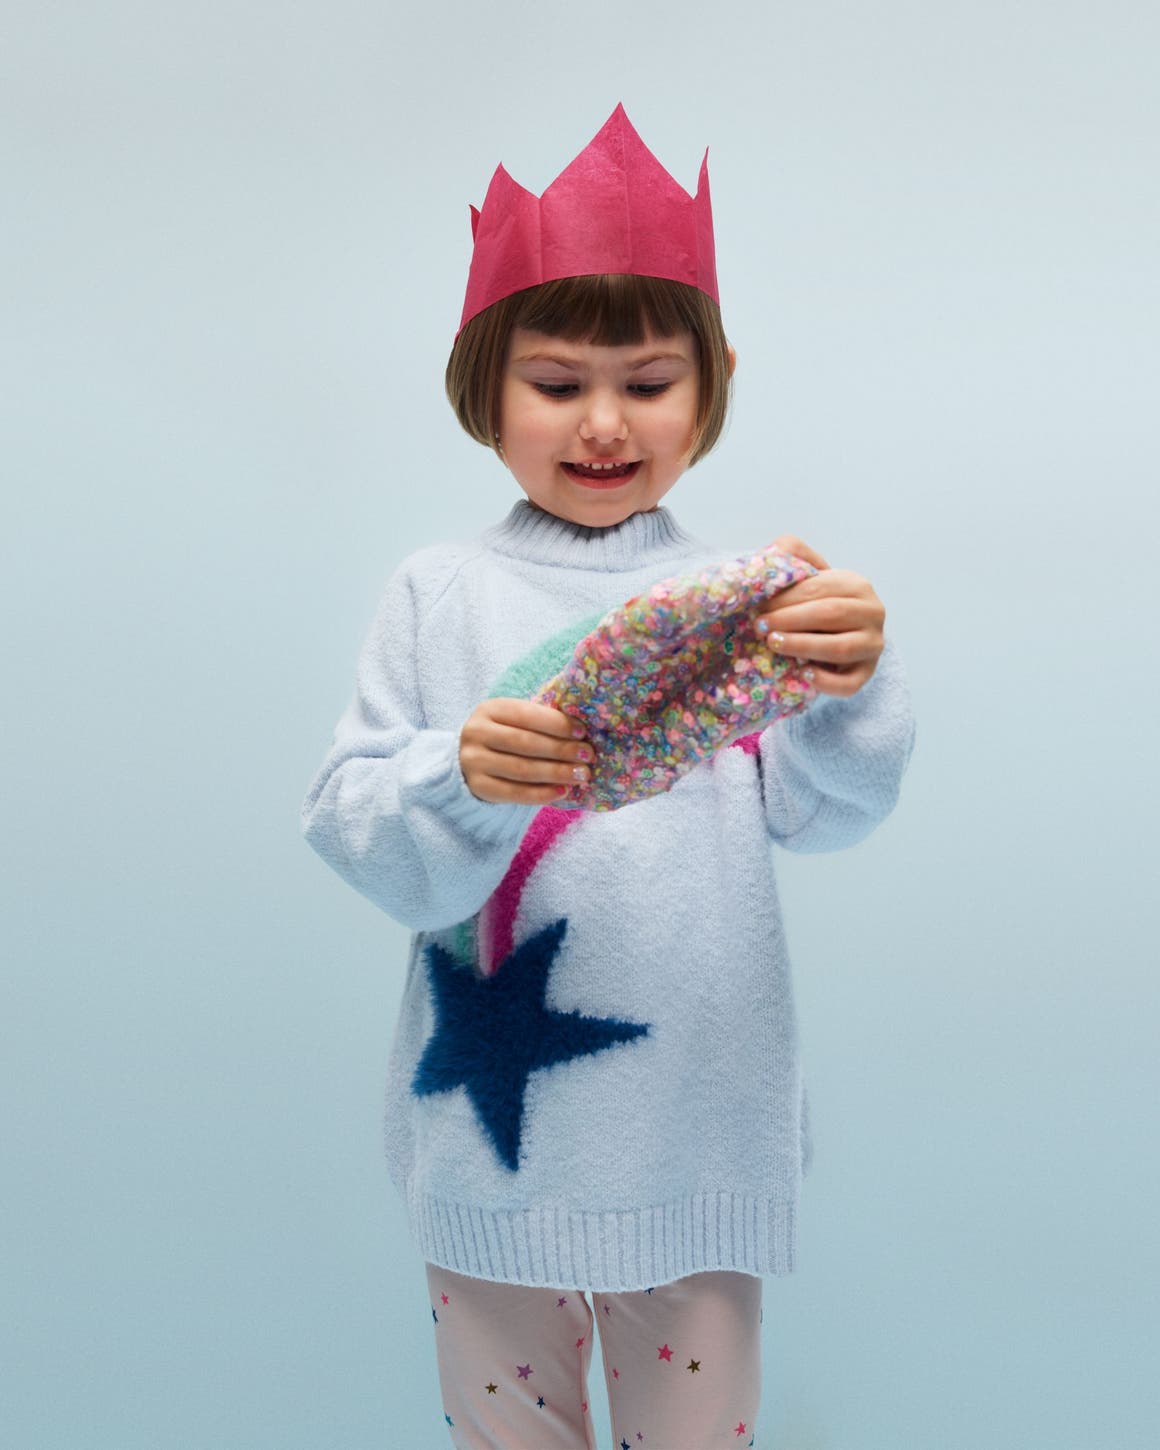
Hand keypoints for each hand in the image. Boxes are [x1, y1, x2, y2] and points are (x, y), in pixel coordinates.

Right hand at [459, 698, 592, 804]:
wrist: (471, 760)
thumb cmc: (505, 736)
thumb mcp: (515, 721)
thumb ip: (540, 721)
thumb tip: (581, 733)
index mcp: (489, 709)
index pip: (526, 715)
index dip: (557, 724)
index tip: (582, 733)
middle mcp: (476, 733)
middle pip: (525, 743)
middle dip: (561, 750)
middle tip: (588, 756)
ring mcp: (473, 761)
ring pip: (522, 769)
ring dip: (557, 772)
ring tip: (581, 775)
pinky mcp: (477, 787)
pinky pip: (514, 793)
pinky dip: (541, 794)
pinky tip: (562, 791)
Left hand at [754, 536, 885, 696]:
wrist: (834, 635)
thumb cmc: (813, 603)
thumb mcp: (805, 575)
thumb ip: (791, 554)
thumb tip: (776, 552)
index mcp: (857, 585)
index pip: (820, 589)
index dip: (787, 598)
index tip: (759, 608)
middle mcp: (873, 613)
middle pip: (831, 614)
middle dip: (790, 620)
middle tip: (760, 626)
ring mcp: (873, 645)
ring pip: (840, 648)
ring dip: (803, 646)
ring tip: (774, 644)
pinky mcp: (867, 673)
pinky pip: (849, 683)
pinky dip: (826, 681)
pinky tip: (802, 674)